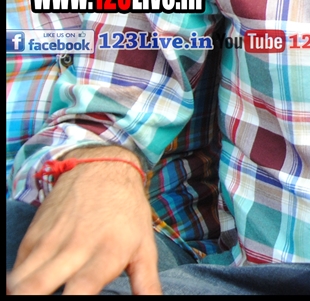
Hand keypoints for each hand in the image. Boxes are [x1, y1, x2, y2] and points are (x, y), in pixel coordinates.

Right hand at [7, 147, 159, 294]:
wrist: (101, 168)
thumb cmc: (128, 213)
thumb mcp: (145, 247)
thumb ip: (147, 284)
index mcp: (106, 254)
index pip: (81, 291)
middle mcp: (73, 248)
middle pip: (35, 288)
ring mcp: (49, 242)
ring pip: (18, 281)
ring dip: (21, 293)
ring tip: (34, 296)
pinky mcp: (32, 237)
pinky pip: (16, 269)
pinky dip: (17, 284)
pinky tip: (28, 289)